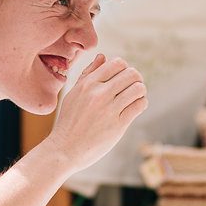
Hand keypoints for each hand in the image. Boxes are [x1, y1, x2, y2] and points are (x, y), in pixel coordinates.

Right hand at [45, 53, 146, 170]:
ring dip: (140, 91)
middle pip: (131, 73)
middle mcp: (98, 93)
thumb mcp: (73, 94)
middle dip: (136, 78)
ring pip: (138, 88)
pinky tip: (135, 107)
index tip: (122, 78)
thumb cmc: (69, 122)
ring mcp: (109, 109)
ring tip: (135, 97)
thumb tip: (103, 56)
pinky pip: (139, 105)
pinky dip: (141, 103)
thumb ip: (88, 74)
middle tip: (133, 87)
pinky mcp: (118, 124)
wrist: (64, 149)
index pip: (117, 63)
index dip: (124, 69)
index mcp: (87, 84)